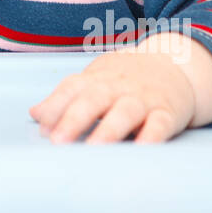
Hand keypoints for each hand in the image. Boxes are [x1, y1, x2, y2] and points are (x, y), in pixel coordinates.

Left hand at [28, 46, 198, 143]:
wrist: (176, 63)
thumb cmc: (126, 78)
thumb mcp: (95, 81)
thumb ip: (65, 98)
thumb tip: (35, 114)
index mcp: (96, 78)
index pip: (71, 88)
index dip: (55, 107)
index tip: (43, 129)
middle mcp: (118, 86)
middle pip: (94, 99)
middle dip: (74, 119)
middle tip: (58, 142)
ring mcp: (143, 98)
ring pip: (125, 112)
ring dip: (109, 130)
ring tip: (94, 148)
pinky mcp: (167, 112)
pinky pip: (160, 124)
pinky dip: (152, 136)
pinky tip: (141, 149)